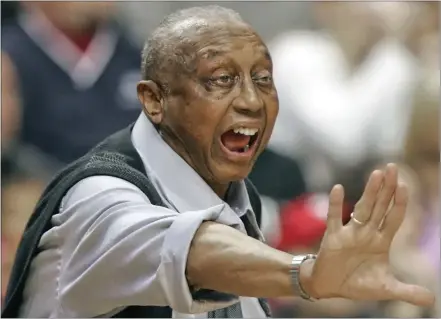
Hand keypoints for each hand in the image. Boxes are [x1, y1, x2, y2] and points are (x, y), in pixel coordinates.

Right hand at [303, 163, 434, 306]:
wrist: (330, 286)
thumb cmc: (357, 283)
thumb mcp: (385, 289)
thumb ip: (407, 291)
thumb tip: (432, 299)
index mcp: (381, 241)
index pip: (393, 218)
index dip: (399, 203)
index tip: (405, 186)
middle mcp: (367, 233)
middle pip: (379, 206)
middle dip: (387, 188)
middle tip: (392, 167)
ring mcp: (350, 232)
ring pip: (362, 208)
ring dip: (369, 192)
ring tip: (376, 174)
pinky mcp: (333, 236)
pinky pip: (334, 217)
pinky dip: (335, 203)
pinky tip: (338, 188)